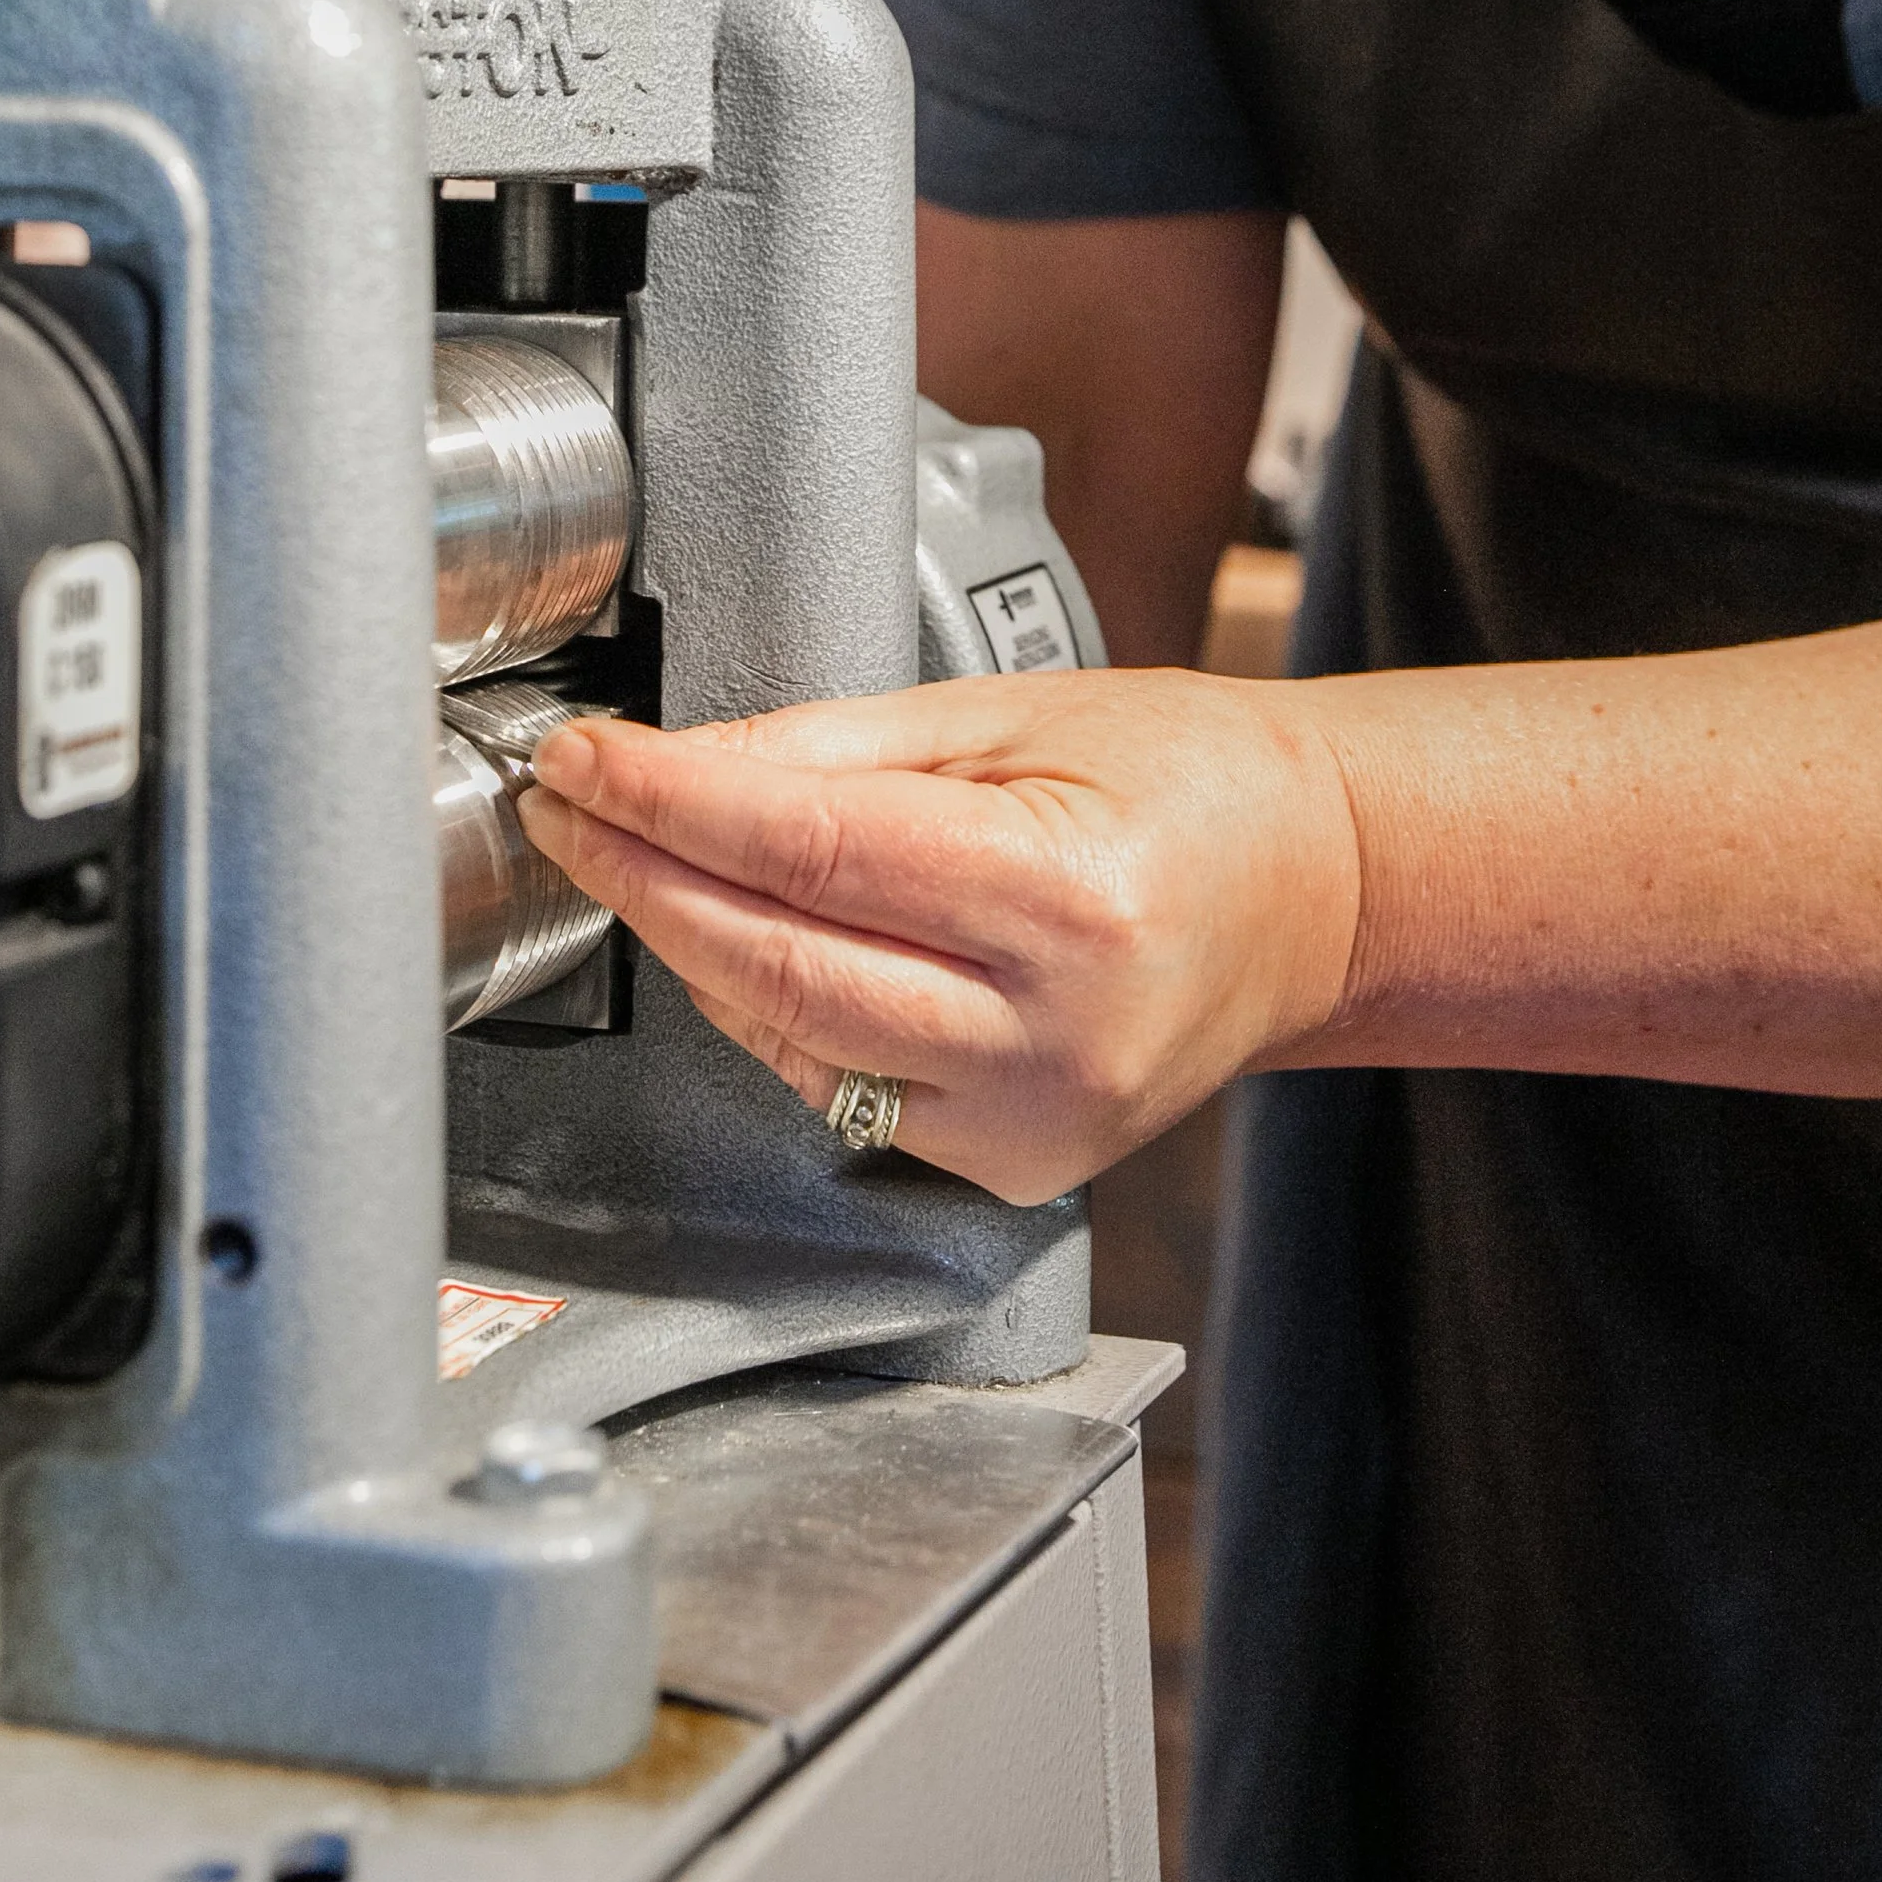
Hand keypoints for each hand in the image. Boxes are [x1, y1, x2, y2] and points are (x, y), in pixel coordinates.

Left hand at [518, 671, 1362, 1203]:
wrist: (1313, 892)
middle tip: (569, 811)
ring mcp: (1036, 1119)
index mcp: (1069, 895)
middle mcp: (1055, 1030)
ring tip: (637, 861)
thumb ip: (839, 746)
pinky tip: (744, 943)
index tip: (583, 762)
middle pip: (777, 962)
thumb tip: (680, 766)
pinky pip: (839, 1090)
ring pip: (790, 1040)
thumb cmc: (1189, 781)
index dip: (667, 804)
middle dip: (642, 878)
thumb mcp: (1013, 714)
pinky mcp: (1015, 1168)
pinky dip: (771, 1014)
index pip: (808, 850)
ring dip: (690, 948)